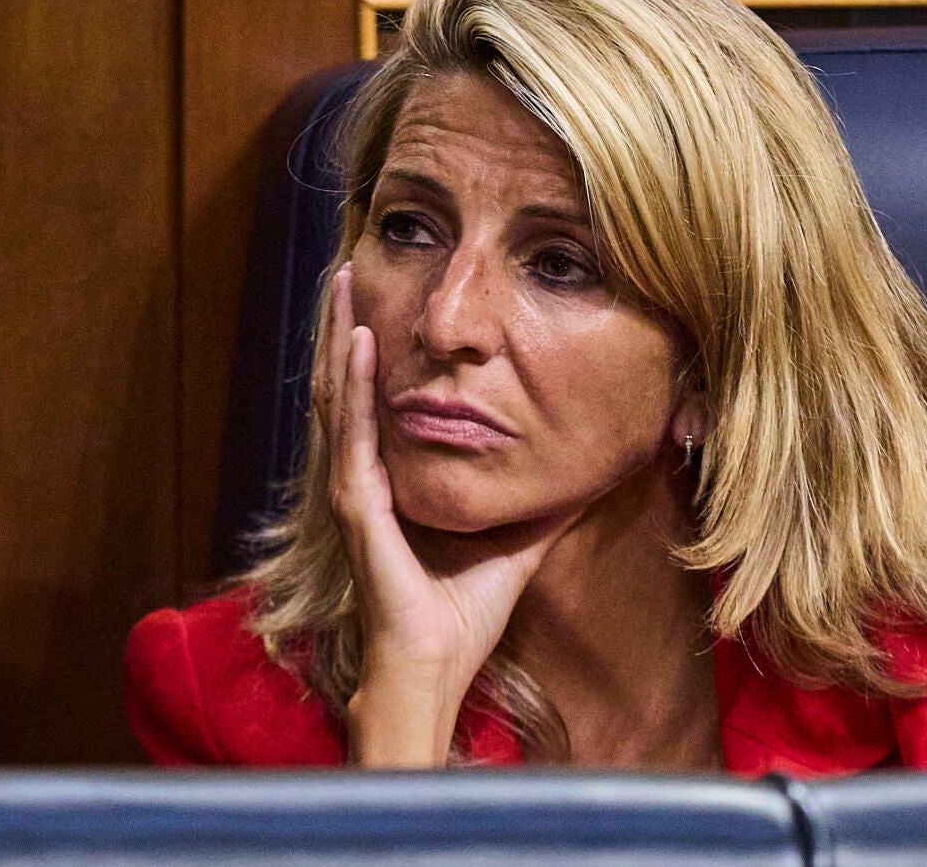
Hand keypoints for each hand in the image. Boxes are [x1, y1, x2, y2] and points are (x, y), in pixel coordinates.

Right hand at [313, 267, 550, 766]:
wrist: (435, 665)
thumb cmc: (465, 612)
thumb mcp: (518, 539)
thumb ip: (543, 503)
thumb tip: (588, 470)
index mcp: (391, 480)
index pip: (376, 397)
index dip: (374, 345)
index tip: (383, 292)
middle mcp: (362, 476)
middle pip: (346, 382)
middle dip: (345, 320)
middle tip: (349, 260)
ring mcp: (353, 490)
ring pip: (338, 394)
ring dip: (339, 332)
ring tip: (343, 277)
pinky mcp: (358, 508)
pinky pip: (353, 435)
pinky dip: (355, 385)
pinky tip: (359, 340)